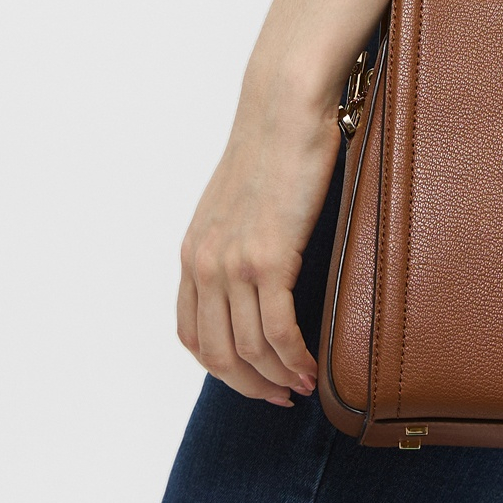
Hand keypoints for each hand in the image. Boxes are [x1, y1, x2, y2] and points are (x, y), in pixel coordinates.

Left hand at [177, 77, 341, 404]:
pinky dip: (294, 358)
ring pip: (248, 350)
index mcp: (193, 252)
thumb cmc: (272, 145)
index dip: (222, 368)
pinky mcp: (267, 257)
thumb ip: (236, 242)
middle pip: (216, 355)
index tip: (252, 378)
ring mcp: (232, 263)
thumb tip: (260, 274)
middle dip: (249, 386)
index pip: (191, 335)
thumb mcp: (236, 203)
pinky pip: (277, 331)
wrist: (283, 106)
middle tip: (280, 396)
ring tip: (302, 384)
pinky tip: (311, 366)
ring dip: (276, 378)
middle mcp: (204, 263)